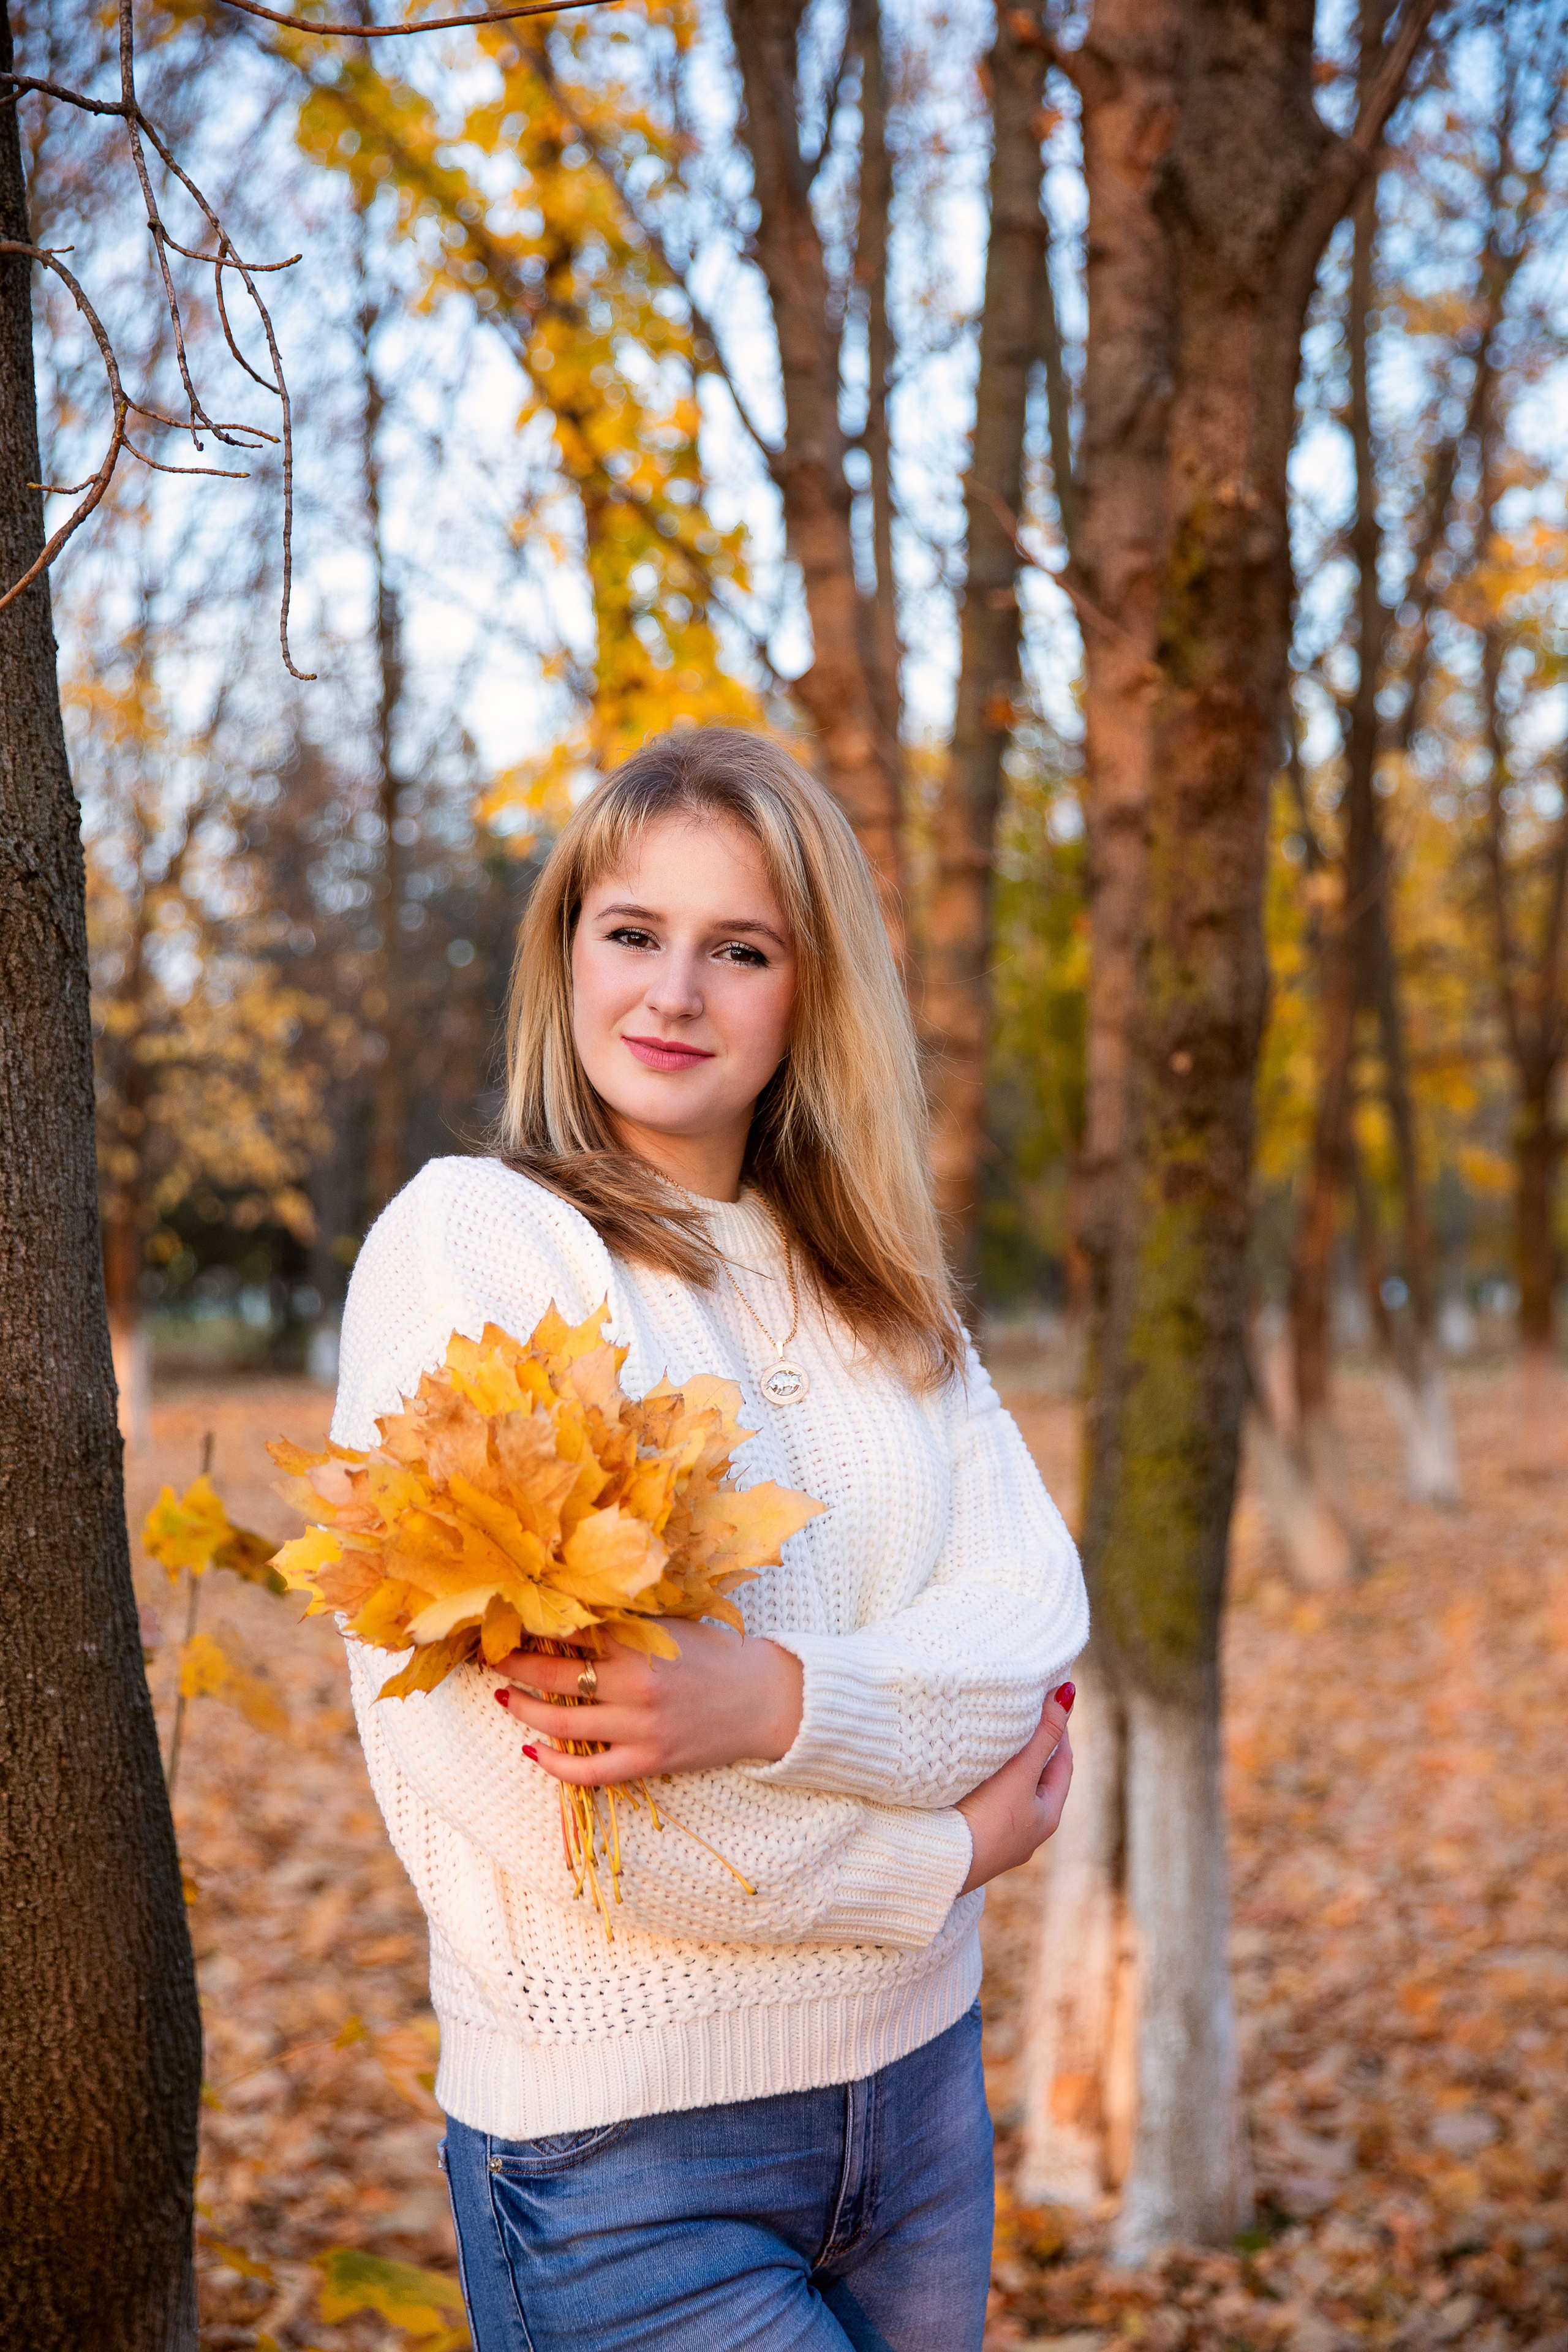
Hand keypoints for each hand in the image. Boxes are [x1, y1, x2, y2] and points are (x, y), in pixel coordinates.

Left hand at [494, 1623, 803, 1786]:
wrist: (768, 1700)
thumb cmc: (719, 1653)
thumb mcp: (674, 1624)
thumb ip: (628, 1619)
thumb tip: (572, 1608)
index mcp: (643, 1641)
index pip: (572, 1629)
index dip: (534, 1624)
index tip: (508, 1618)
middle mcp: (636, 1684)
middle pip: (555, 1674)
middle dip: (515, 1664)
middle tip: (492, 1656)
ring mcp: (640, 1728)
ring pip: (561, 1724)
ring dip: (524, 1709)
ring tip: (505, 1697)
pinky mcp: (648, 1761)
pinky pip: (587, 1771)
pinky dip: (553, 1765)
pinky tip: (531, 1753)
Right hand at [955, 1683, 1074, 1894]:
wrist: (942, 1862)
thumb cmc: (989, 1819)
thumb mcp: (1021, 1772)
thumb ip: (1043, 1733)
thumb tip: (1068, 1692)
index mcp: (1047, 1817)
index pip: (1062, 1763)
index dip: (1059, 1731)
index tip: (1049, 1703)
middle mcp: (1027, 1830)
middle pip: (1037, 1778)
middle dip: (1031, 1746)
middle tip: (1019, 1713)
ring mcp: (999, 1837)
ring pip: (1009, 1790)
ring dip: (1004, 1765)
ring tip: (991, 1735)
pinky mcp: (971, 1838)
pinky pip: (985, 1801)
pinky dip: (982, 1780)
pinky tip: (966, 1769)